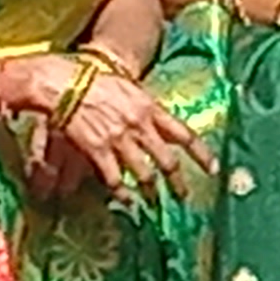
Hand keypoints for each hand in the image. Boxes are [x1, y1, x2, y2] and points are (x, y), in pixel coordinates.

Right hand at [44, 65, 210, 202]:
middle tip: (182, 197)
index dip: (201, 154)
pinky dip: (123, 193)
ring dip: (151, 192)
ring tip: (153, 202)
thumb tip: (154, 125)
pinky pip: (116, 179)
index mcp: (150, 108)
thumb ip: (143, 109)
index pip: (184, 134)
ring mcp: (120, 139)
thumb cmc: (94, 78)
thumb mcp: (128, 88)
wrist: (65, 80)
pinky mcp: (99, 150)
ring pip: (144, 174)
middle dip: (177, 183)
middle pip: (167, 161)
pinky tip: (127, 201)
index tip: (214, 169)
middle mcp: (140, 126)